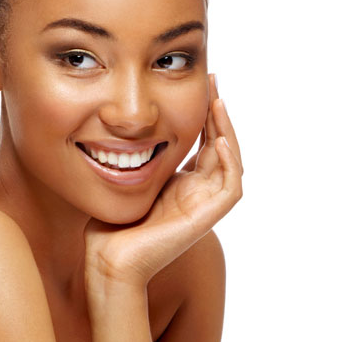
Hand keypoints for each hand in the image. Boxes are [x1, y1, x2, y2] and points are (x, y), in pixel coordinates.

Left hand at [84, 73, 243, 289]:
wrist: (109, 259)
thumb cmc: (111, 225)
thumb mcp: (128, 180)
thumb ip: (139, 159)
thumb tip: (127, 128)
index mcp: (182, 185)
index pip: (202, 142)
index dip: (203, 113)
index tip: (199, 84)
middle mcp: (197, 192)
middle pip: (220, 145)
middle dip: (216, 112)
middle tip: (212, 81)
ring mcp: (204, 205)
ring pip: (231, 161)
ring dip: (227, 130)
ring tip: (218, 102)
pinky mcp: (206, 218)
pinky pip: (231, 186)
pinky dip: (231, 162)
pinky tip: (220, 138)